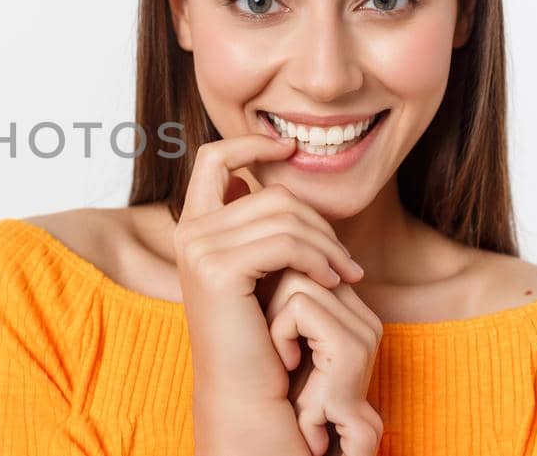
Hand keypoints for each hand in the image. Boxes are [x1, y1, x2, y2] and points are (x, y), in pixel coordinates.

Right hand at [174, 134, 365, 453]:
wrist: (249, 394)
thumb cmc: (264, 336)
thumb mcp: (264, 270)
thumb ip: (264, 225)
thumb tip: (286, 166)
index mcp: (194, 226)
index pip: (214, 157)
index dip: (252, 142)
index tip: (291, 147)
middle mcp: (188, 232)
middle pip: (269, 190)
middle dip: (318, 221)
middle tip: (347, 261)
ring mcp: (198, 248)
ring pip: (283, 214)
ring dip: (328, 244)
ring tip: (348, 276)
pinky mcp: (217, 269)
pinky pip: (285, 241)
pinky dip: (319, 259)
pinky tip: (334, 283)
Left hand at [268, 269, 384, 455]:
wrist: (288, 434)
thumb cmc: (274, 384)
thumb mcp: (274, 324)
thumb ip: (277, 285)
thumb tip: (248, 244)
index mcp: (351, 309)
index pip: (306, 258)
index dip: (273, 285)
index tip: (263, 319)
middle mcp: (363, 315)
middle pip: (300, 265)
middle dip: (271, 301)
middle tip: (275, 344)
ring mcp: (363, 330)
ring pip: (296, 283)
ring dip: (274, 321)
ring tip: (283, 356)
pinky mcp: (351, 346)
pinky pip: (297, 309)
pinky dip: (280, 335)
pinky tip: (286, 363)